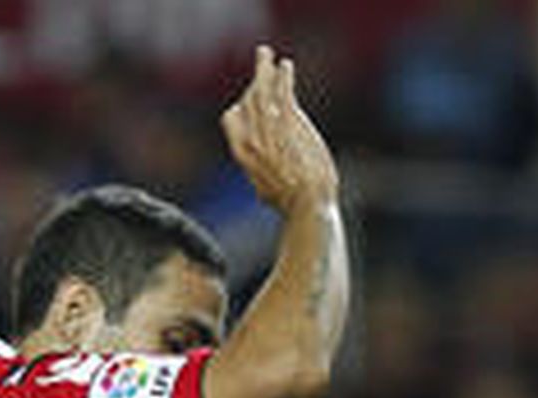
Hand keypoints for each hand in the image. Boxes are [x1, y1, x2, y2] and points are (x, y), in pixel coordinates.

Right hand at [221, 44, 337, 211]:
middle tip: (263, 65)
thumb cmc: (291, 204)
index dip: (240, 105)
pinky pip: (282, 94)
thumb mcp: (266, 190)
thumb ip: (260, 171)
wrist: (307, 204)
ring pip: (262, 92)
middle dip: (256, 81)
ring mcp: (270, 131)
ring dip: (264, 69)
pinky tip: (285, 66)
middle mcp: (252, 140)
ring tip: (266, 54)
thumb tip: (261, 177)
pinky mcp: (289, 125)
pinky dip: (283, 77)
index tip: (249, 97)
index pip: (231, 118)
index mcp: (242, 155)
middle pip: (248, 100)